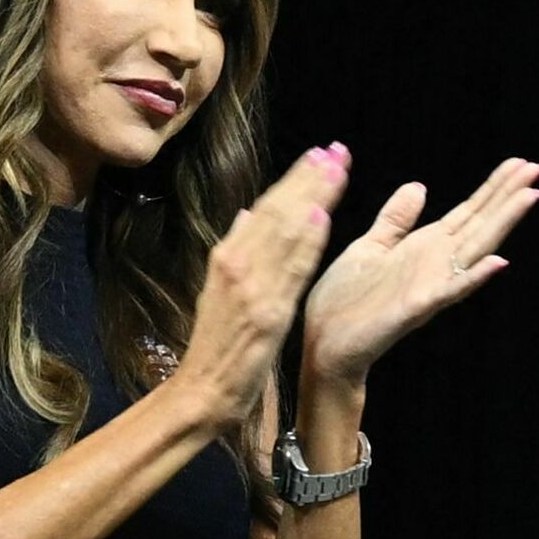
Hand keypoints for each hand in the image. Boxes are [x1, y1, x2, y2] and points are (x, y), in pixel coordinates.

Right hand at [187, 145, 350, 429]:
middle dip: (309, 177)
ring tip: (336, 167)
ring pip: (286, 232)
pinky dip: (304, 241)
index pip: (266, 208)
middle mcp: (237, 264)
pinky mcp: (267, 311)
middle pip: (278, 211)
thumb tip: (247, 212)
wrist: (201, 390)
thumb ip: (237, 250)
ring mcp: (251, 287)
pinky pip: (290, 270)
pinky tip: (320, 216)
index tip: (318, 153)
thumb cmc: (216, 342)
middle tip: (336, 148)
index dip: (294, 179)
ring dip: (313, 196)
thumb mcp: (220, 289)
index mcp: (227, 256)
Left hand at [299, 157, 538, 389]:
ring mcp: (432, 284)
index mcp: (425, 246)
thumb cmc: (344, 300)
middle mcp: (436, 262)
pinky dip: (475, 276)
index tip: (519, 162)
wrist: (324, 344)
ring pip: (476, 248)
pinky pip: (451, 290)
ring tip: (530, 197)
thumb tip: (419, 186)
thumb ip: (396, 219)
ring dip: (503, 223)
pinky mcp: (418, 306)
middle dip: (508, 195)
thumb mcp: (370, 247)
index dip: (494, 187)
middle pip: (481, 223)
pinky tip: (498, 262)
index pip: (469, 211)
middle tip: (536, 167)